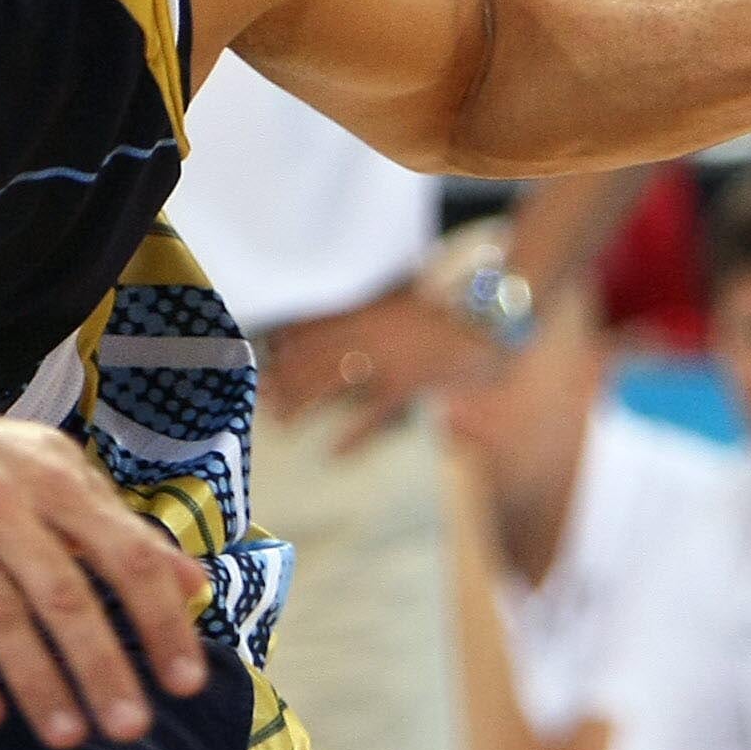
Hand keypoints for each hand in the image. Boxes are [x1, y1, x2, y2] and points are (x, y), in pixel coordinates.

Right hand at [0, 361, 212, 749]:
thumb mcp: (57, 473)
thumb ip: (121, 529)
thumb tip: (194, 584)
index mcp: (53, 477)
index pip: (124, 553)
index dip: (160, 619)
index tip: (185, 682)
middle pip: (61, 590)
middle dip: (101, 664)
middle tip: (132, 728)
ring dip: (36, 680)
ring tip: (66, 736)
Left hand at [260, 283, 505, 447]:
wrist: (489, 317)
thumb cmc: (446, 306)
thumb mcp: (399, 296)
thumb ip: (368, 306)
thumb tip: (339, 322)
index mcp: (363, 308)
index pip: (310, 325)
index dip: (284, 343)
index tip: (262, 358)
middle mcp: (367, 332)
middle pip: (311, 356)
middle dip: (284, 376)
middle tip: (261, 397)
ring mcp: (386, 360)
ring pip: (331, 382)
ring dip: (302, 401)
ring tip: (281, 419)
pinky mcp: (408, 385)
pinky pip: (372, 414)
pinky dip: (351, 436)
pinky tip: (331, 453)